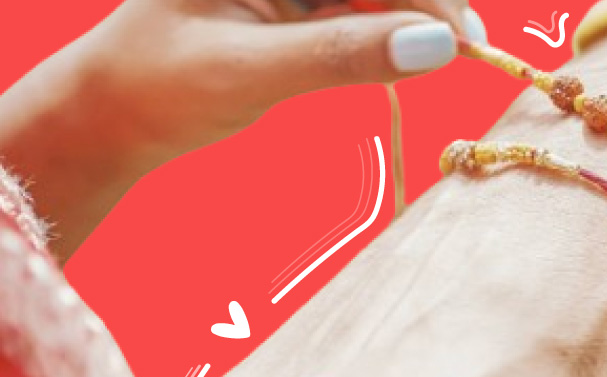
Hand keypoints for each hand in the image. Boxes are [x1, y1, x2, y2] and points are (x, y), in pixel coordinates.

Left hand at [0, 0, 486, 258]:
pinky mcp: (294, 2)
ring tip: (453, 52)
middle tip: (467, 48)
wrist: (118, 114)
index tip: (458, 32)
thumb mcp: (250, 72)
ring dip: (415, 15)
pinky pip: (358, 6)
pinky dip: (390, 29)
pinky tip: (413, 52)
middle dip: (424, 0)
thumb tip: (436, 46)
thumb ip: (342, 55)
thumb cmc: (160, 85)